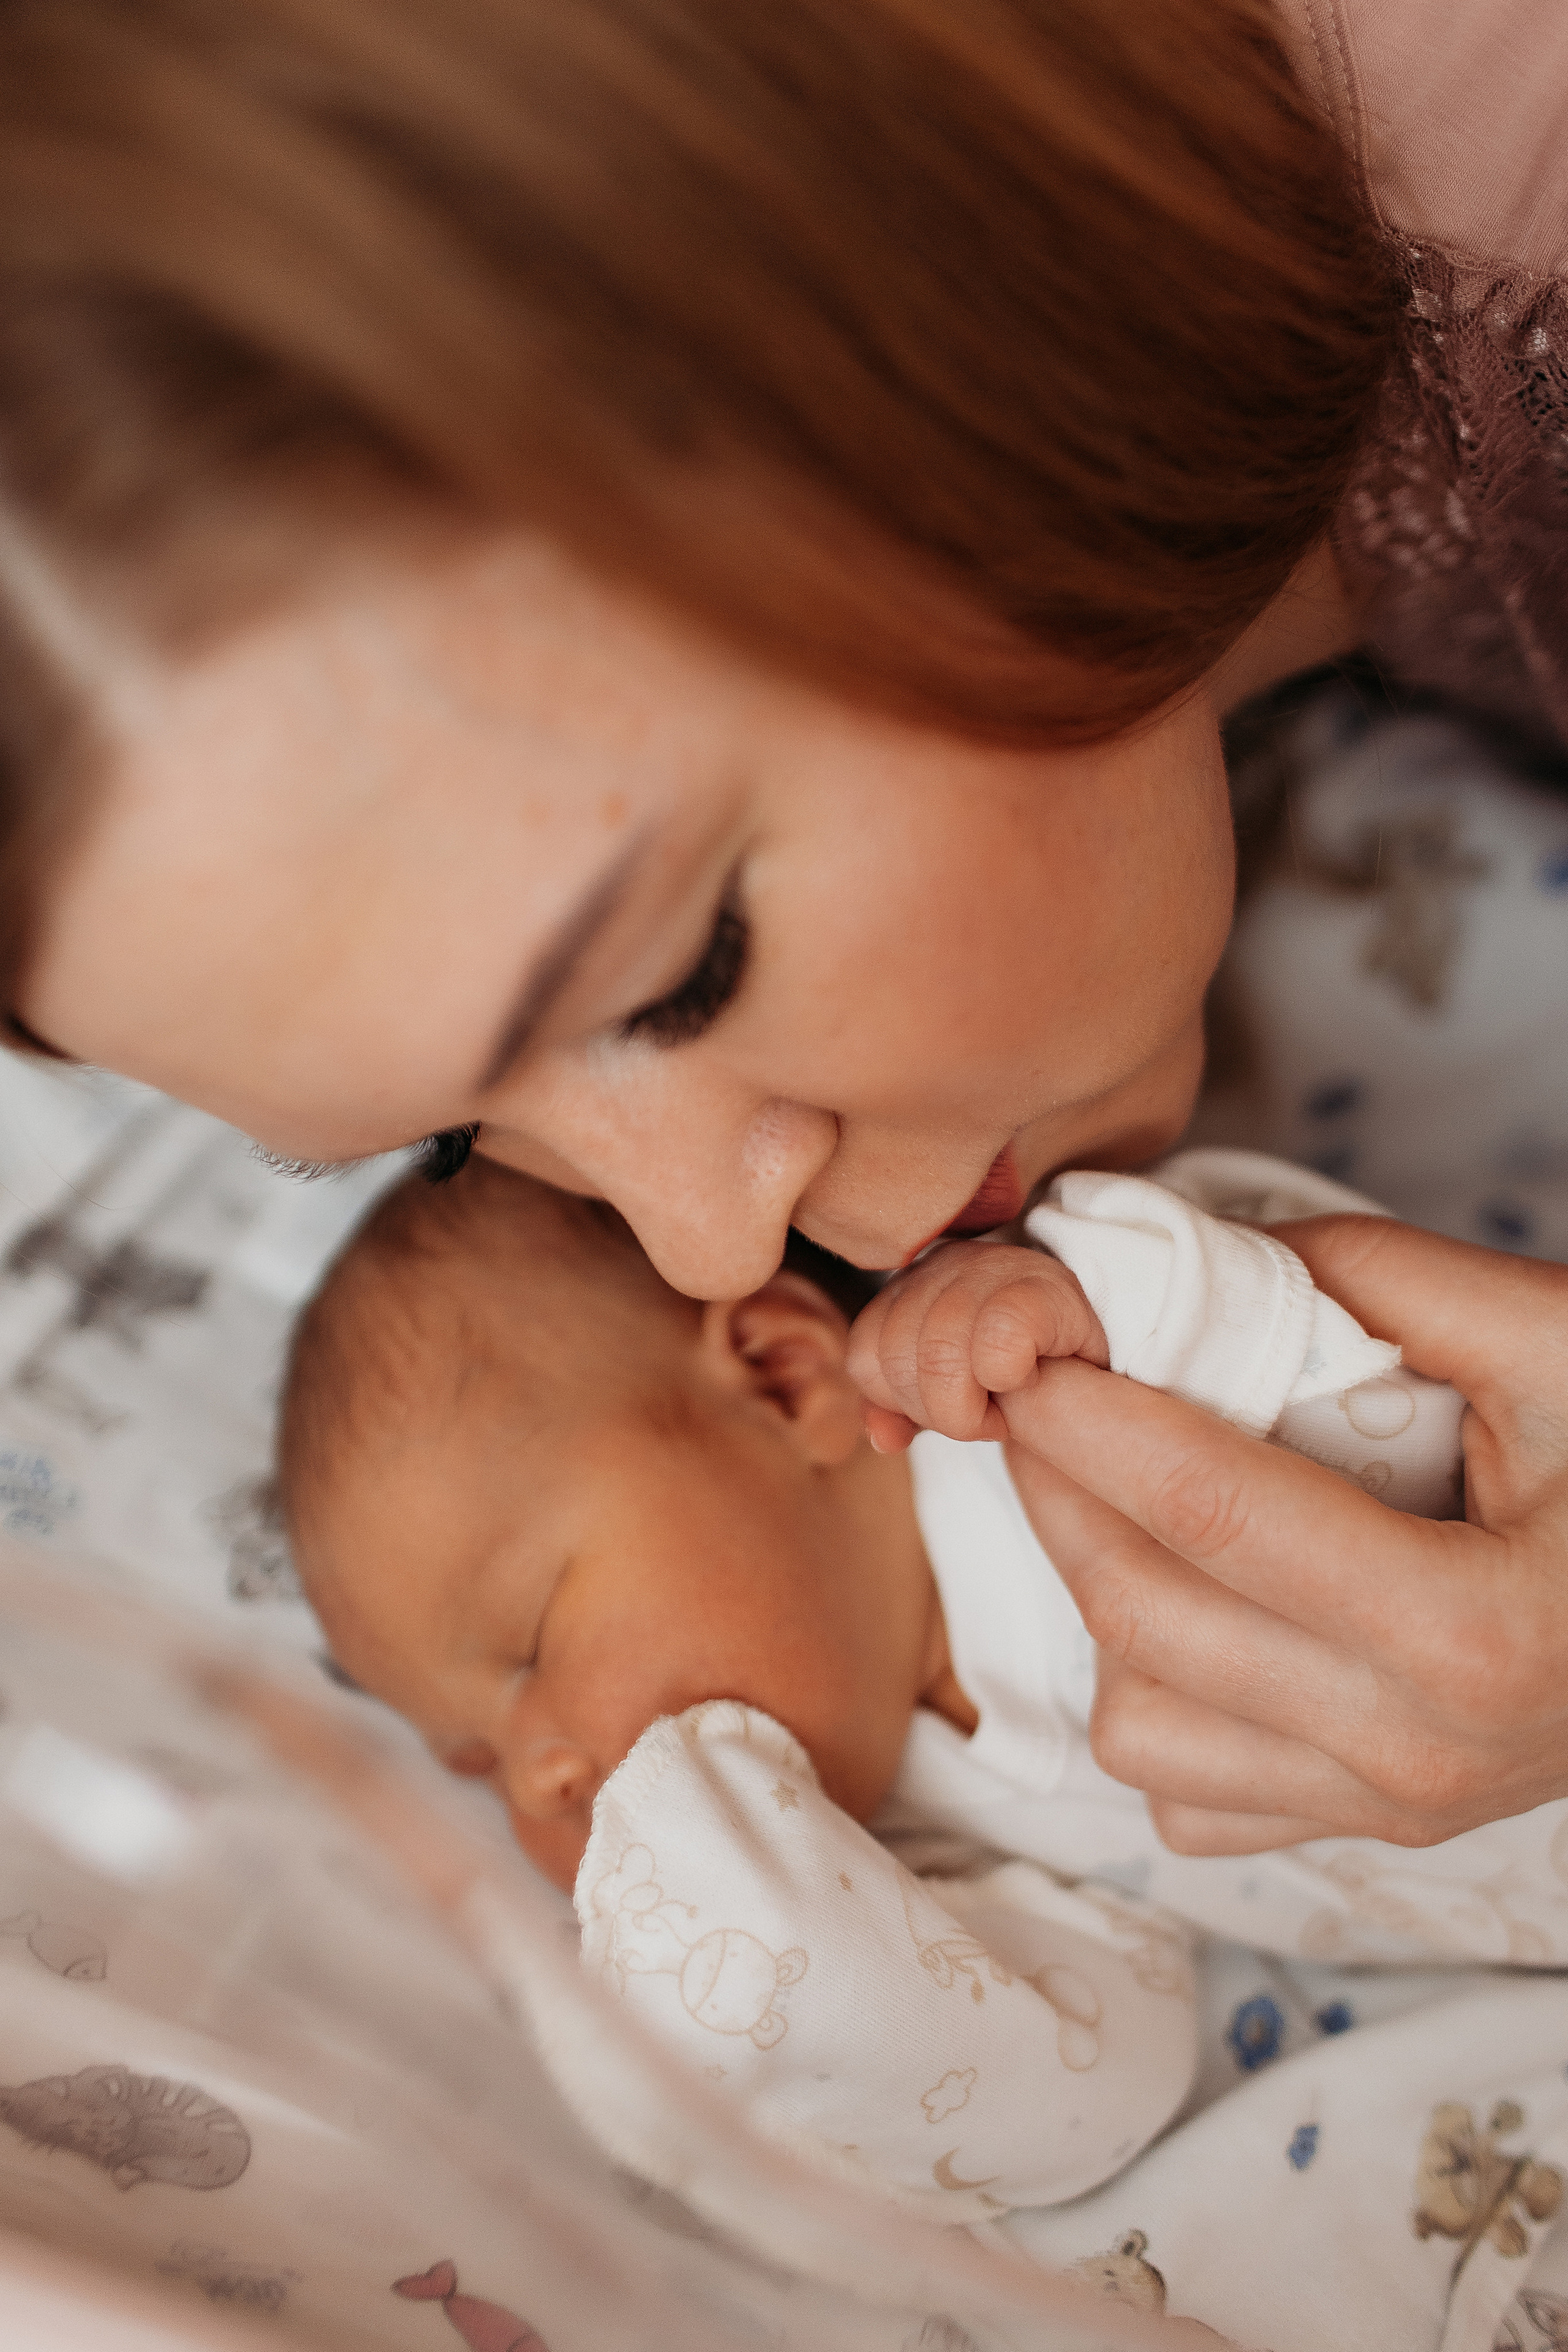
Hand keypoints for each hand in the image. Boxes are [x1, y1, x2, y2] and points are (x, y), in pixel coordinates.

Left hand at [846, 1241, 1108, 1454]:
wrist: (1088, 1362)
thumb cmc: (1010, 1374)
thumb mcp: (944, 1395)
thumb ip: (898, 1412)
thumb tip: (881, 1439)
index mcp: (905, 1287)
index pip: (865, 1356)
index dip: (902, 1402)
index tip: (950, 1405)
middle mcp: (940, 1265)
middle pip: (900, 1360)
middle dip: (940, 1413)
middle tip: (984, 1415)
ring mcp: (990, 1266)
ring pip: (940, 1357)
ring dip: (972, 1411)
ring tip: (1005, 1405)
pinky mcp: (1040, 1286)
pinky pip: (997, 1348)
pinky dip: (1008, 1381)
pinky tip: (1030, 1380)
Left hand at [993, 1215, 1567, 1851]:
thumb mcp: (1556, 1339)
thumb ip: (1373, 1277)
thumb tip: (1191, 1251)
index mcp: (1471, 1629)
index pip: (1206, 1508)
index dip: (1087, 1416)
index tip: (1029, 1348)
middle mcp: (1419, 1747)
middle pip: (1144, 1615)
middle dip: (1054, 1487)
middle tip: (1032, 1392)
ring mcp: (1393, 1805)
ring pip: (1138, 1726)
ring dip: (1094, 1598)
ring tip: (1111, 1494)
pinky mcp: (1377, 1826)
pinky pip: (1189, 1798)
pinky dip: (1156, 1700)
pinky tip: (1195, 1600)